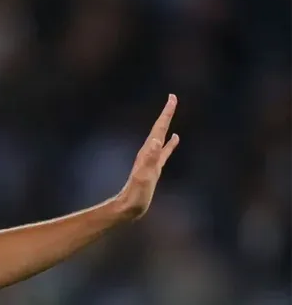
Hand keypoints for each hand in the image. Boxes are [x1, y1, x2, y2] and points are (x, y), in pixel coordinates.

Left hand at [115, 94, 179, 220]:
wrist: (129, 206)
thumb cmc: (136, 193)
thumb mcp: (144, 176)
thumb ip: (150, 159)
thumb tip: (157, 140)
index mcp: (148, 151)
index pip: (159, 128)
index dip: (166, 113)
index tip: (172, 97)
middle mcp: (149, 152)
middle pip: (159, 128)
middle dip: (167, 113)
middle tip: (173, 98)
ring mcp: (152, 159)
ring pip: (162, 136)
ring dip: (167, 124)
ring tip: (171, 112)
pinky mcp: (155, 167)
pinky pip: (165, 151)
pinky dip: (171, 143)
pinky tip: (175, 138)